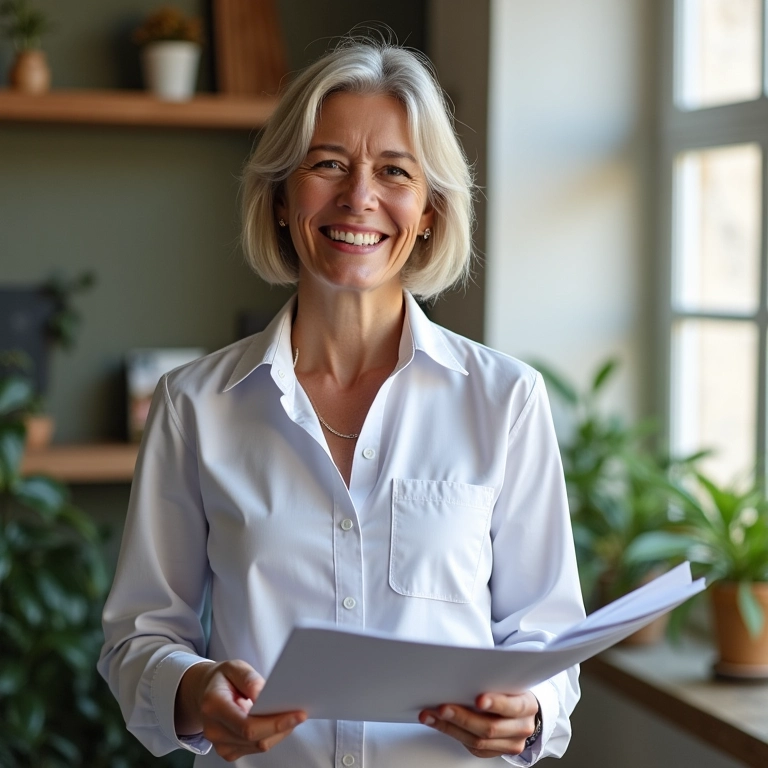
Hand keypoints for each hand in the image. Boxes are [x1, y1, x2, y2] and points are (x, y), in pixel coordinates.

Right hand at [175, 659, 305, 761]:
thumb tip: (264, 695)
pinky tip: (276, 722)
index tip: (298, 714)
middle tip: (300, 713)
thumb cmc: (222, 679)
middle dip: (282, 727)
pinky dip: (271, 736)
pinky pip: (255, 748)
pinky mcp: (228, 751)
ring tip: (290, 715)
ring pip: (259, 746)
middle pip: (256, 739)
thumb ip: (249, 679)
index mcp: (214, 706)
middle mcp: (214, 730)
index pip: (248, 725)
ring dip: (279, 733)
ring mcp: (219, 744)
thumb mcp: (234, 667)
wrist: (204, 693)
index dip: (275, 723)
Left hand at [419, 691, 538, 757]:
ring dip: (450, 727)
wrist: (523, 711)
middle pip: (491, 728)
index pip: (513, 706)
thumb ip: (494, 681)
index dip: (496, 704)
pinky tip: (437, 723)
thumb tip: (463, 675)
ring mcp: (510, 744)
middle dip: (463, 717)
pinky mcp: (495, 752)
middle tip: (443, 707)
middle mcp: (521, 728)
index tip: (478, 699)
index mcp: (527, 706)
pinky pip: (472, 748)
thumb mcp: (510, 682)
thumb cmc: (512, 691)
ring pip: (478, 742)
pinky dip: (452, 733)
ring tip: (431, 715)